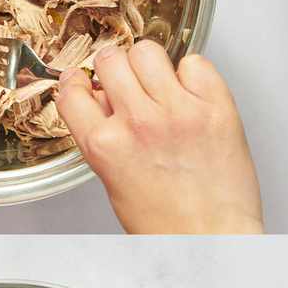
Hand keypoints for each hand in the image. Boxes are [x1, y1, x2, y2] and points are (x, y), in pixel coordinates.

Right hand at [57, 41, 262, 233]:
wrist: (211, 236)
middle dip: (113, 68)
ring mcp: (179, 111)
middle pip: (111, 60)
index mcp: (105, 145)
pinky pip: (194, 62)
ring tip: (157, 84)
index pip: (72, 91)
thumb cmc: (164, 221)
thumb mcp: (111, 178)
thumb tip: (99, 100)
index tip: (83, 81)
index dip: (77, 82)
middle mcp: (139, 123)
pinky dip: (190, 72)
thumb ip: (100, 134)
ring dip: (148, 64)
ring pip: (148, 52)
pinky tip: (188, 93)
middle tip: (124, 80)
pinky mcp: (215, 106)